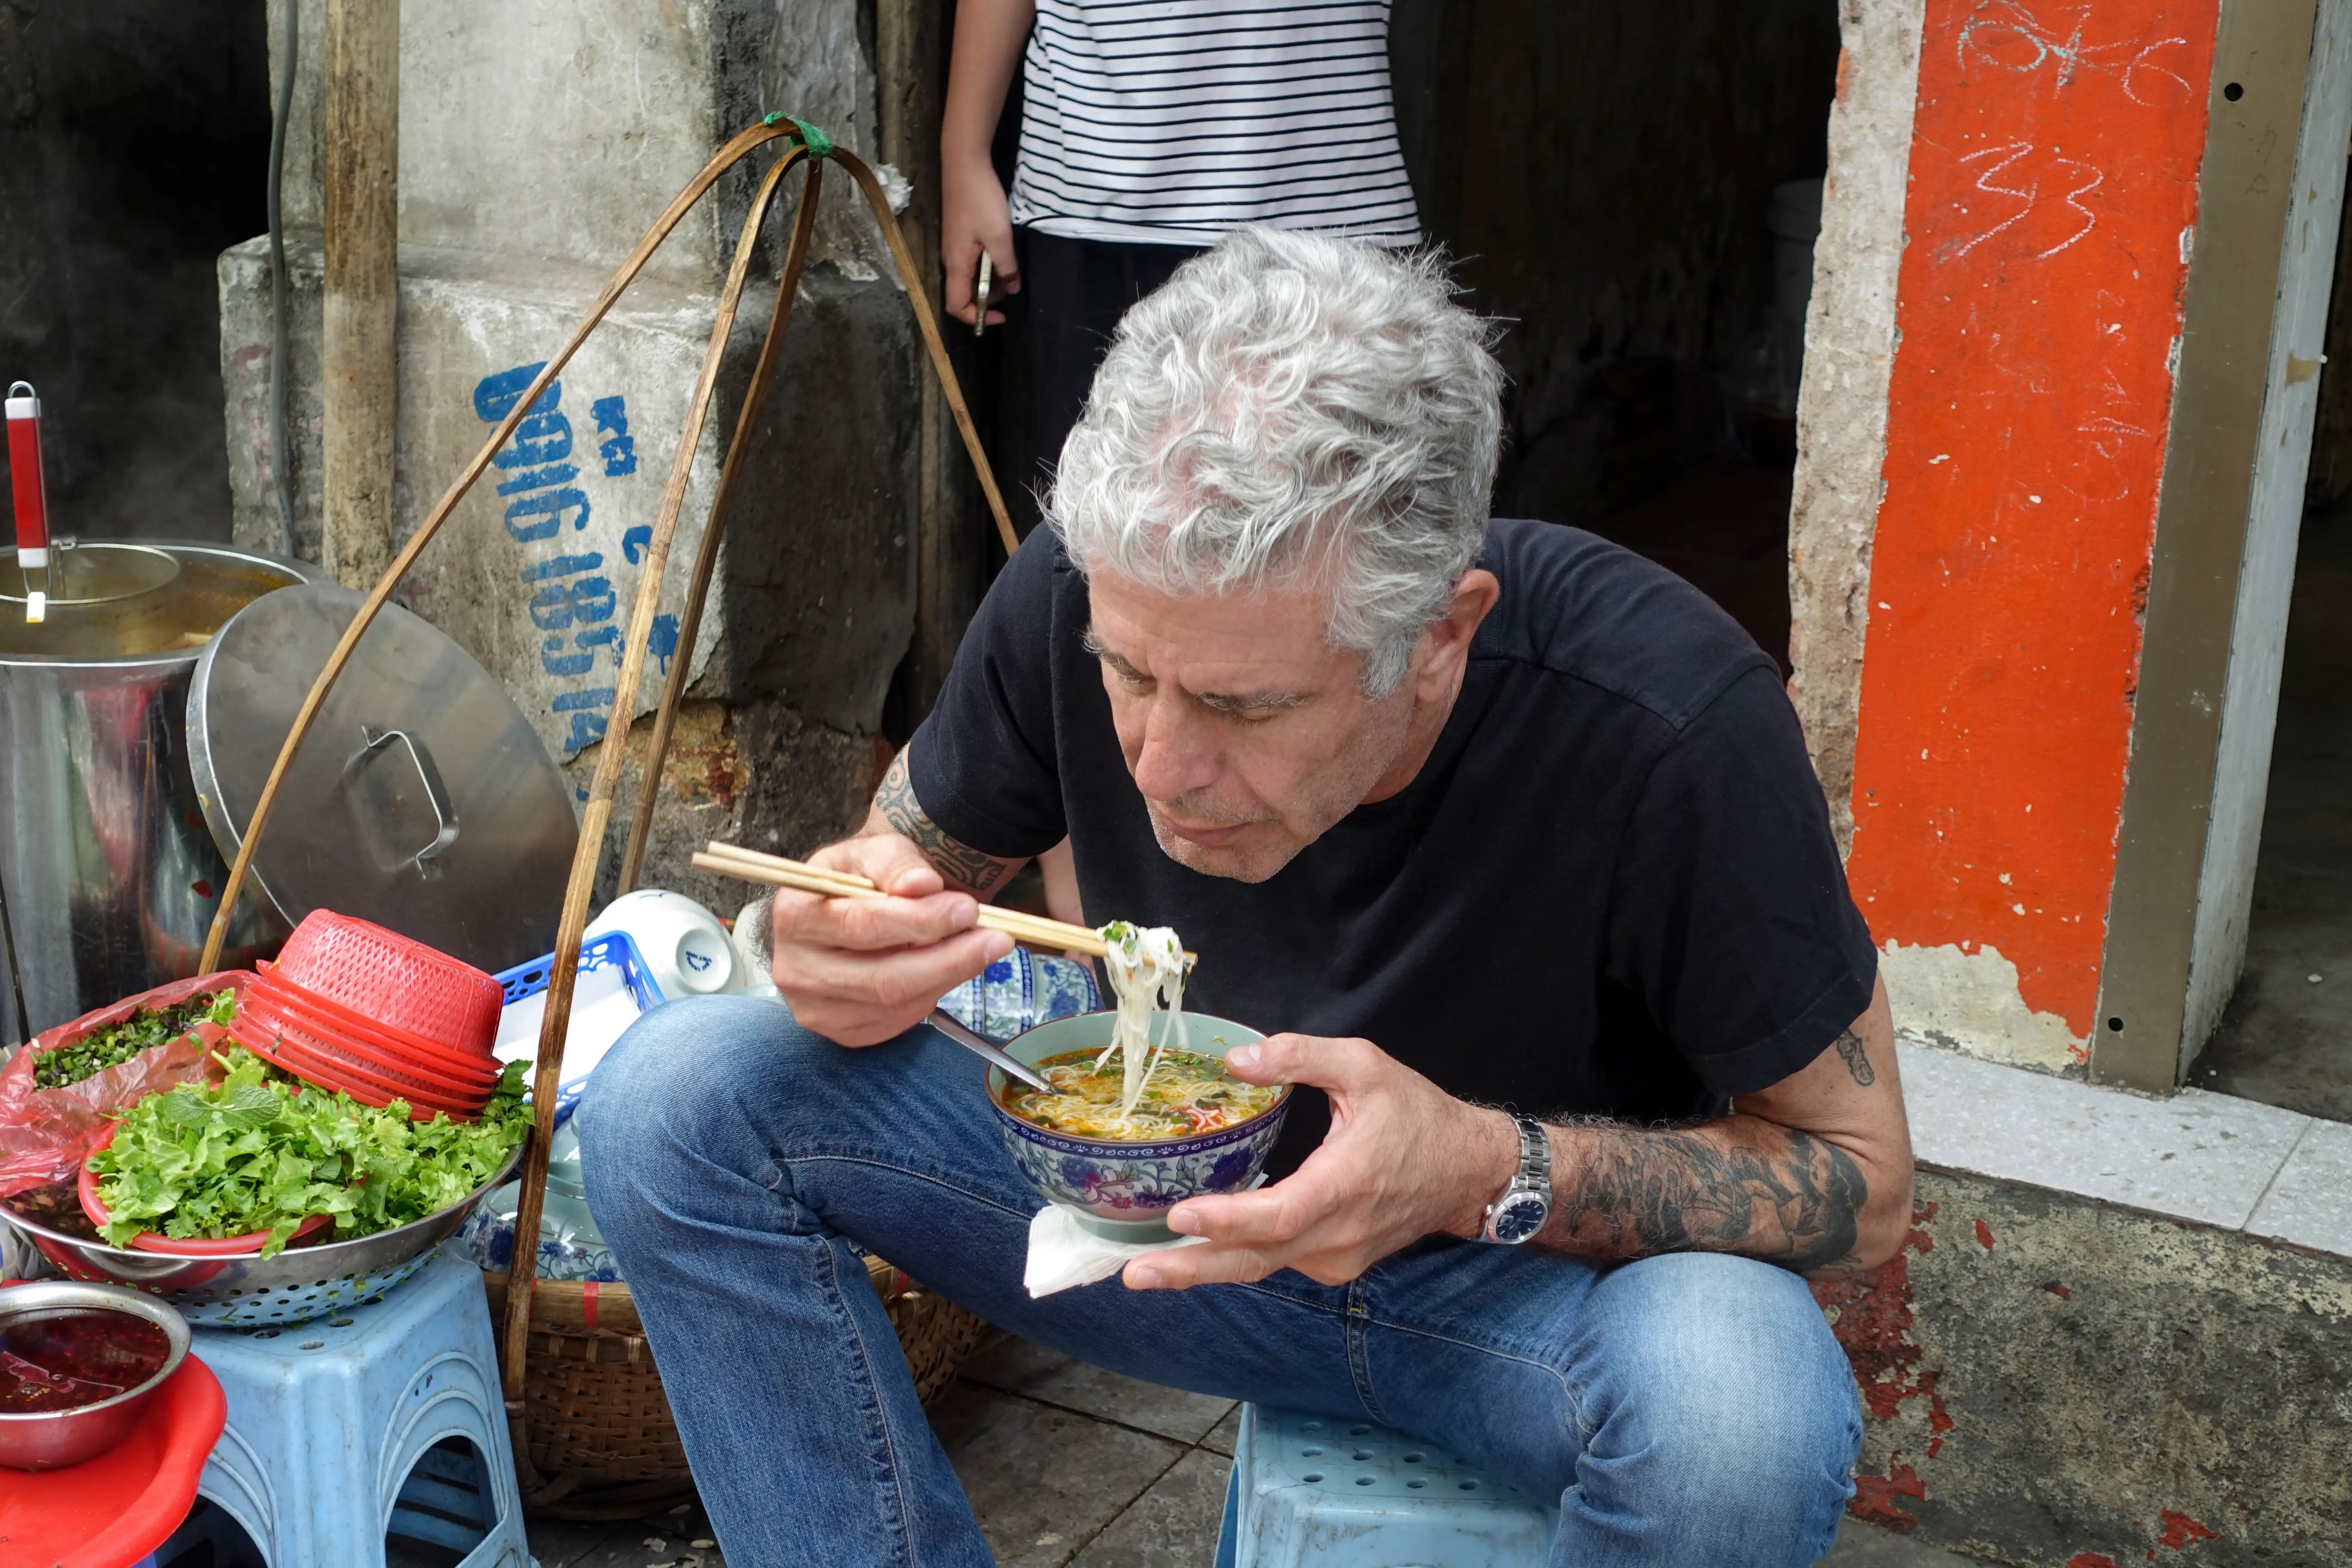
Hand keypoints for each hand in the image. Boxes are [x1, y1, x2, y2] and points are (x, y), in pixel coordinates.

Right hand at [767, 833, 1012, 1045]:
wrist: (844, 909)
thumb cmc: (860, 877)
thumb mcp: (874, 852)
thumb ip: (897, 864)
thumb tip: (923, 885)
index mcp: (794, 913)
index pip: (862, 925)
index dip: (921, 920)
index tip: (969, 909)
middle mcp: (794, 968)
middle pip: (883, 977)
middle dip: (949, 958)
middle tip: (996, 938)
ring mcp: (815, 1008)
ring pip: (896, 1004)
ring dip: (949, 976)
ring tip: (981, 948)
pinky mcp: (841, 1032)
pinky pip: (898, 1022)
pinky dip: (932, 995)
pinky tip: (947, 968)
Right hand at [942, 158, 1018, 326]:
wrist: (965, 163)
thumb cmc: (980, 200)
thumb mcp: (999, 237)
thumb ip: (1006, 266)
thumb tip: (1012, 289)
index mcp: (956, 265)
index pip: (956, 306)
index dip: (977, 317)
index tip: (1002, 315)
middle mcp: (951, 260)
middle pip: (963, 294)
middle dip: (987, 300)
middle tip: (1011, 287)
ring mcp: (954, 247)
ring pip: (969, 278)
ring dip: (989, 281)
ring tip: (1009, 269)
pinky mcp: (960, 236)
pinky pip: (971, 262)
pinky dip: (986, 266)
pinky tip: (1001, 253)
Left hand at [1122, 1035, 1519, 1289]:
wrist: (1469, 1171)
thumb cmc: (1417, 1115)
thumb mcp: (1364, 1065)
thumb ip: (1300, 1056)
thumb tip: (1236, 1059)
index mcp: (1346, 1184)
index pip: (1278, 1215)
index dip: (1227, 1221)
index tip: (1180, 1216)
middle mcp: (1338, 1233)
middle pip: (1256, 1258)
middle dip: (1191, 1267)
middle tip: (1134, 1274)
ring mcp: (1337, 1257)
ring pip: (1262, 1265)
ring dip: (1205, 1267)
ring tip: (1147, 1268)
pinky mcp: (1335, 1264)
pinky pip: (1277, 1261)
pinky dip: (1236, 1257)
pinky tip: (1197, 1248)